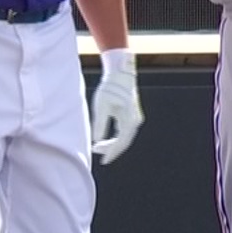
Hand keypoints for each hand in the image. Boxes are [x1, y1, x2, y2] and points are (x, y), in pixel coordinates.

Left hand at [90, 50, 142, 164]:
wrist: (120, 72)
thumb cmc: (110, 87)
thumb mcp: (101, 105)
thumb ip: (100, 124)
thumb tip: (96, 141)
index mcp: (129, 119)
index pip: (121, 141)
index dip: (112, 152)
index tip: (103, 160)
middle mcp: (135, 120)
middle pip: (124, 141)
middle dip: (111, 149)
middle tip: (97, 153)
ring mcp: (135, 118)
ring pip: (125, 137)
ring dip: (113, 144)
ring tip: (98, 147)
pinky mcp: (131, 115)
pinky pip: (125, 131)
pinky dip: (116, 137)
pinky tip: (105, 139)